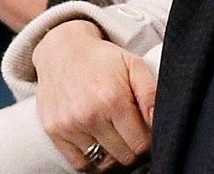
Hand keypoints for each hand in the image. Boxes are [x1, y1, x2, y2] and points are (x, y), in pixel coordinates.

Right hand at [34, 20, 156, 169]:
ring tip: (115, 136)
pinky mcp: (54, 132)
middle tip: (132, 133)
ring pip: (102, 163)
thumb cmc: (102, 59)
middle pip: (123, 156)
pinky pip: (79, 163)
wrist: (62, 50)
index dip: (149, 140)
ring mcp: (69, 126)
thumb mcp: (134, 65)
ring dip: (113, 154)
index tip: (147, 131)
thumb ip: (151, 93)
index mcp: (113, 99)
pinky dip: (91, 159)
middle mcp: (89, 116)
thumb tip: (160, 122)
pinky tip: (98, 143)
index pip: (141, 143)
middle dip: (133, 147)